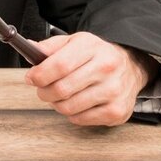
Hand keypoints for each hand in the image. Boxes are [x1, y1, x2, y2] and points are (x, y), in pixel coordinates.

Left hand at [24, 32, 156, 126]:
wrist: (130, 67)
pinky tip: (77, 103)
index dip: (39, 75)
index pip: (59, 65)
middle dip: (44, 92)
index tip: (31, 78)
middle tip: (43, 89)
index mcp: (92, 46)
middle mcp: (106, 67)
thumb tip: (30, 50)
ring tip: (60, 96)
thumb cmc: (97, 55)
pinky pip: (80, 119)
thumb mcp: (74, 42)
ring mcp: (113, 91)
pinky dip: (72, 114)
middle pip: (61, 89)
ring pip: (68, 107)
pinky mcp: (116, 111)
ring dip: (56, 104)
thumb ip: (50, 47)